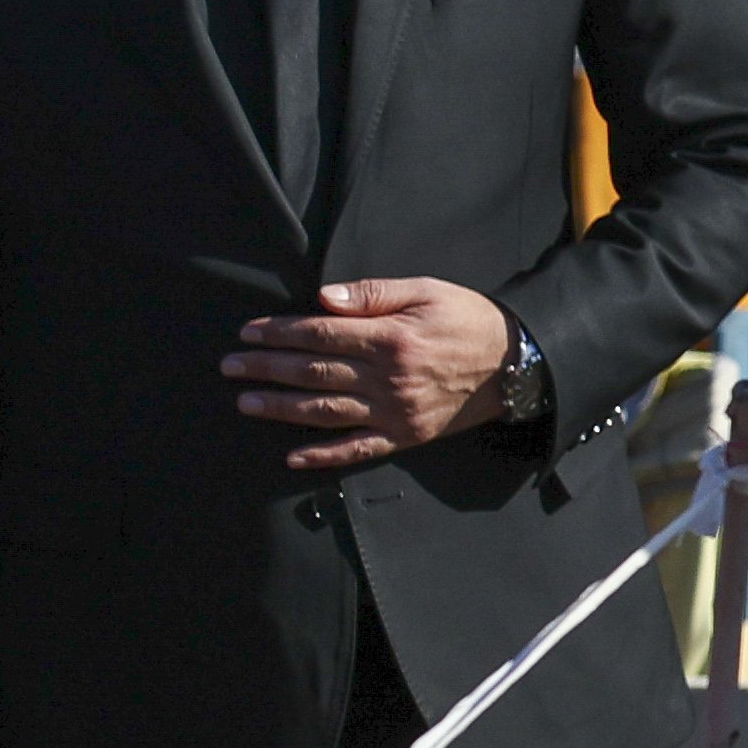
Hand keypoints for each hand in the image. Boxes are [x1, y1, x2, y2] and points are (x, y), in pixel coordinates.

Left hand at [227, 279, 511, 472]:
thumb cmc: (467, 319)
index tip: (248, 333)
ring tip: (244, 403)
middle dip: (266, 369)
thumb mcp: (426, 291)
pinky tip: (291, 457)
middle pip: (313, 373)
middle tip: (229, 367)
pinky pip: (356, 450)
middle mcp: (387, 378)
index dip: (279, 334)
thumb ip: (372, 295)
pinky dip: (322, 456)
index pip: (320, 335)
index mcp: (390, 338)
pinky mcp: (404, 435)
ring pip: (324, 412)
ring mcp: (394, 411)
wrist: (517, 361)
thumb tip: (322, 299)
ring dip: (280, 408)